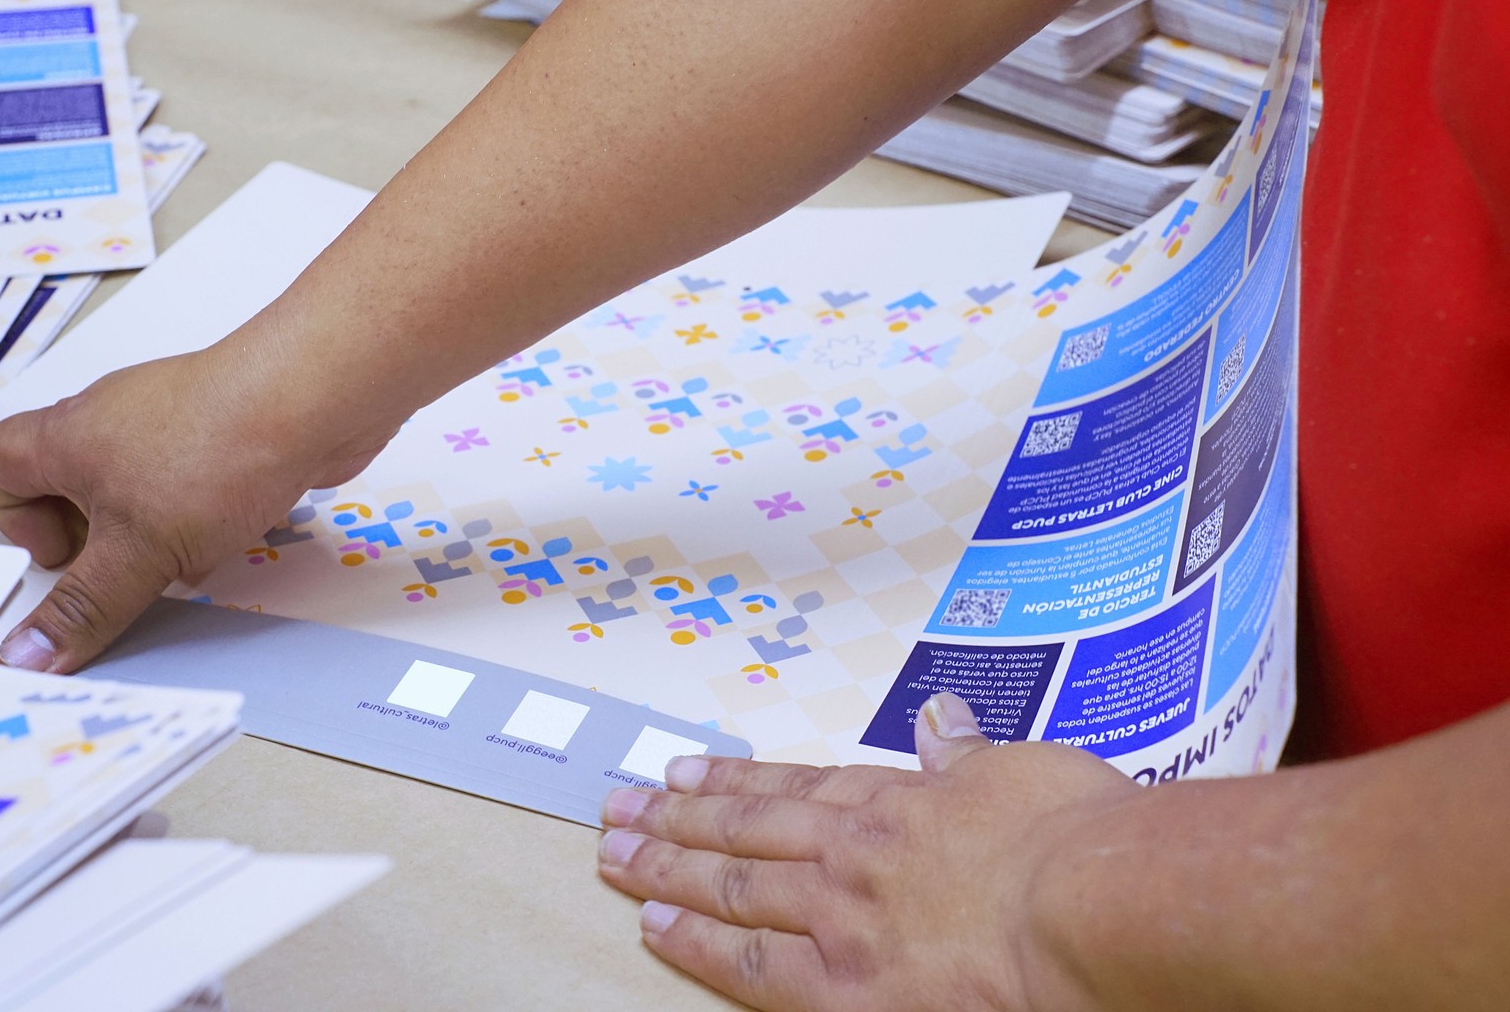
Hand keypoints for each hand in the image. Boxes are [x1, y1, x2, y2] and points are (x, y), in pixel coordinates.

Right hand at [0, 337, 392, 673]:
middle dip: (93, 539)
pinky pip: (189, 482)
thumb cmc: (216, 448)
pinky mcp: (219, 432)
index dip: (14, 519)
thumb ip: (84, 606)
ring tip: (180, 560)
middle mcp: (110, 420)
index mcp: (65, 437)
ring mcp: (168, 422)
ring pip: (134, 489)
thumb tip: (31, 651)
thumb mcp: (136, 551)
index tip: (61, 560)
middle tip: (120, 571)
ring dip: (149, 533)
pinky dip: (198, 516)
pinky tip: (228, 538)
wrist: (313, 398)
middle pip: (68, 483)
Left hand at [597, 693, 1137, 1011]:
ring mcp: (839, 919)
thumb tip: (943, 722)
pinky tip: (655, 928)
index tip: (681, 772)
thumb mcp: (1024, 772)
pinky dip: (695, 943)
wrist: (1094, 910)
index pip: (790, 788)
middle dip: (673, 818)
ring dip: (665, 868)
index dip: (730, 781)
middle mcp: (851, 853)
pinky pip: (749, 965)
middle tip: (615, 807)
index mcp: (893, 802)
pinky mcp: (846, 991)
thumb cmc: (1077, 843)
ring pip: (731, 886)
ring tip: (613, 858)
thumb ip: (969, 757)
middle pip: (742, 831)